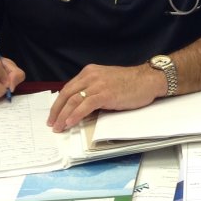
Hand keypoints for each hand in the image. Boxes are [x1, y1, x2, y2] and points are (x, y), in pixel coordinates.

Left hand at [48, 64, 164, 132]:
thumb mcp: (106, 82)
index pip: (68, 88)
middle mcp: (90, 76)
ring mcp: (97, 85)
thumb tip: (80, 108)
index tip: (54, 114)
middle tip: (52, 124)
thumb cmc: (130, 83)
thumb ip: (93, 90)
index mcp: (89, 72)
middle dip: (56, 111)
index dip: (58, 103)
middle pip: (66, 94)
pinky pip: (85, 106)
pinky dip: (75, 115)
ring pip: (73, 101)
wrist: (147, 80)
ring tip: (59, 127)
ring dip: (63, 116)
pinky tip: (70, 123)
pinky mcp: (105, 94)